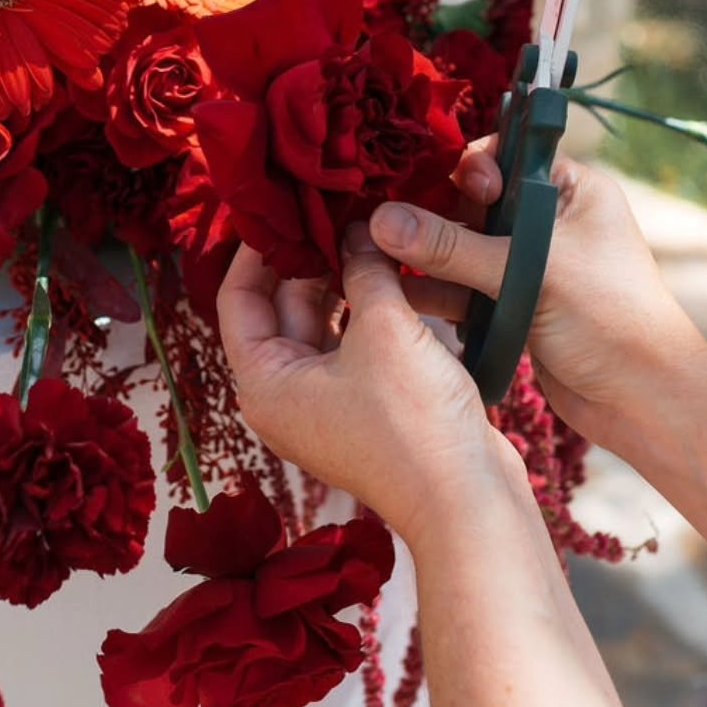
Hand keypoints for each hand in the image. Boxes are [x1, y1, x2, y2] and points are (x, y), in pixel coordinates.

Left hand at [217, 226, 519, 547]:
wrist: (468, 501)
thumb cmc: (414, 425)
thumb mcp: (385, 329)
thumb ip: (363, 269)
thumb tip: (355, 227)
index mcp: (264, 383)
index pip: (238, 299)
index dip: (257, 248)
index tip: (281, 205)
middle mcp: (285, 395)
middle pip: (281, 307)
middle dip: (309, 257)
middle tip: (333, 205)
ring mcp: (325, 402)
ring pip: (322, 322)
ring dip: (342, 279)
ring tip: (365, 225)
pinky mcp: (365, 404)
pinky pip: (353, 342)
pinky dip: (367, 307)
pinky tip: (391, 268)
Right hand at [370, 142, 706, 448]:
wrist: (643, 403)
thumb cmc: (611, 320)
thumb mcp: (531, 272)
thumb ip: (454, 247)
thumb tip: (383, 220)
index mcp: (570, 190)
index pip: (503, 158)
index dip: (468, 170)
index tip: (445, 192)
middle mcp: (548, 221)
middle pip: (472, 204)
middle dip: (431, 217)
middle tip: (386, 228)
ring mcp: (529, 266)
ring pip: (462, 249)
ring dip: (425, 258)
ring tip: (376, 261)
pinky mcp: (513, 306)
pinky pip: (464, 288)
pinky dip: (436, 293)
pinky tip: (398, 296)